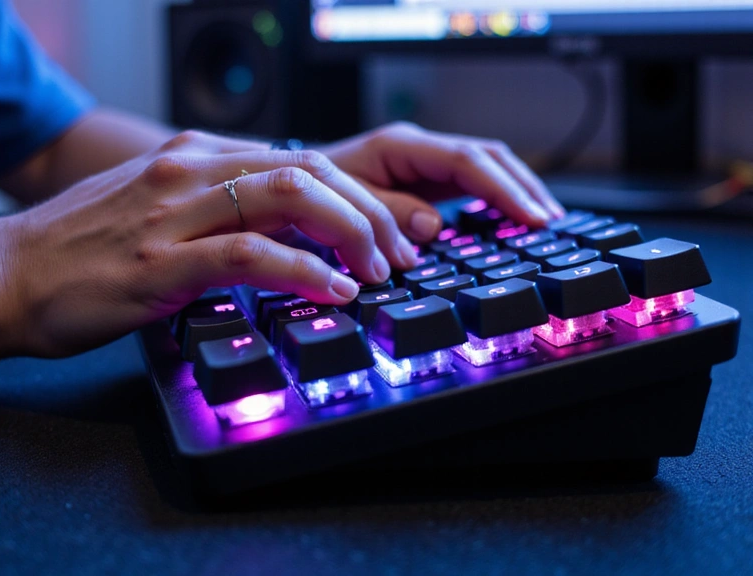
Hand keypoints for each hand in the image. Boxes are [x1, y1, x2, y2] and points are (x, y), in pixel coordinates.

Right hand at [0, 132, 417, 358]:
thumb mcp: (165, 211)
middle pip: (309, 170)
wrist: (7, 272)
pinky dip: (302, 270)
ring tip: (376, 271)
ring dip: (349, 232)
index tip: (388, 231)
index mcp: (199, 158)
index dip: (358, 194)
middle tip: (398, 254)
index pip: (302, 160)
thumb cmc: (86, 249)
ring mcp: (176, 211)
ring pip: (289, 197)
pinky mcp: (161, 259)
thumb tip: (287, 232)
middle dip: (368, 211)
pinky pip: (249, 253)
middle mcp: (193, 170)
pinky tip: (333, 291)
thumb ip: (222, 211)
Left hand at [319, 122, 565, 243]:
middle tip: (548, 221)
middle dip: (522, 186)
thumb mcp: (344, 203)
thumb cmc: (315, 193)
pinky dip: (496, 199)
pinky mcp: (424, 182)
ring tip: (544, 220)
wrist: (295, 186)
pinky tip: (512, 219)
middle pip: (487, 157)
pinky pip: (470, 184)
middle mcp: (418, 151)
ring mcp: (423, 165)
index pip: (466, 161)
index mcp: (401, 147)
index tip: (529, 216)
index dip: (503, 188)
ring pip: (485, 168)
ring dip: (516, 190)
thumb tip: (433, 226)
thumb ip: (387, 213)